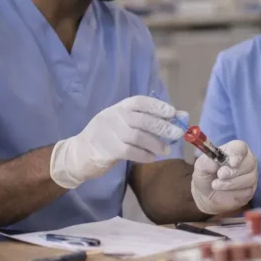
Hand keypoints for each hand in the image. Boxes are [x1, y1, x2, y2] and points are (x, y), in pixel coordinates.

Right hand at [50, 96, 183, 188]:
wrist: (78, 153)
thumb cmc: (107, 136)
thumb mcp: (124, 123)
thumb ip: (150, 119)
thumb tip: (181, 115)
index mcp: (119, 107)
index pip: (140, 102)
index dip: (158, 106)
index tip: (173, 112)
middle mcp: (114, 116)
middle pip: (142, 119)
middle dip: (163, 126)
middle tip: (177, 134)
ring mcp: (109, 133)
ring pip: (138, 136)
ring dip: (156, 143)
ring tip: (167, 150)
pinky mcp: (107, 150)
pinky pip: (130, 152)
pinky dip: (144, 155)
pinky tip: (152, 158)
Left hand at [191, 140, 257, 215]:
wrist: (207, 194)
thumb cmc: (206, 175)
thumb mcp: (201, 166)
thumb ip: (206, 162)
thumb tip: (215, 164)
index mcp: (235, 150)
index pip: (241, 147)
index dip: (237, 155)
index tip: (231, 163)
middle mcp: (247, 160)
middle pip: (249, 163)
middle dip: (233, 171)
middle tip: (220, 175)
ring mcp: (251, 175)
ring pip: (249, 178)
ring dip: (231, 183)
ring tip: (216, 185)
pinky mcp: (251, 189)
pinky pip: (248, 191)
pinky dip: (234, 193)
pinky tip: (225, 192)